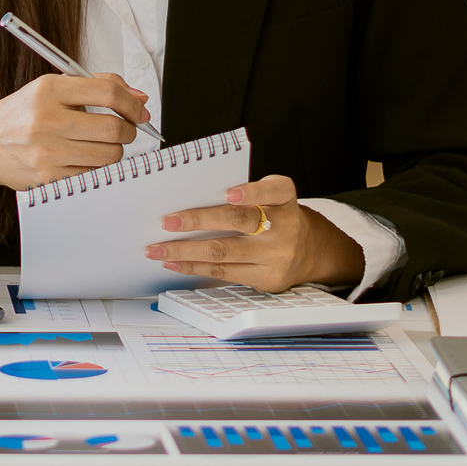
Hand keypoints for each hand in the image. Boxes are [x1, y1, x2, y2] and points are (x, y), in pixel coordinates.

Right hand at [0, 73, 149, 202]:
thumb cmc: (23, 114)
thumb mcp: (52, 88)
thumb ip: (96, 87)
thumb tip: (139, 98)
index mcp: (48, 90)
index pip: (107, 93)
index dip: (132, 104)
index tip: (140, 111)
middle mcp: (46, 119)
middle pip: (114, 129)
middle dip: (128, 131)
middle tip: (123, 130)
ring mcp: (46, 151)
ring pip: (109, 156)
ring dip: (113, 151)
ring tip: (99, 144)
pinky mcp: (47, 177)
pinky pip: (92, 174)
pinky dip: (95, 168)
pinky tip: (82, 159)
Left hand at [146, 175, 365, 291]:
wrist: (309, 252)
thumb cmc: (275, 217)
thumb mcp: (269, 199)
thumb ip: (242, 194)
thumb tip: (187, 197)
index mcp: (284, 199)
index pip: (274, 189)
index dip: (252, 191)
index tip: (228, 193)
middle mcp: (284, 226)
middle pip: (238, 221)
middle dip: (198, 221)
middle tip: (167, 222)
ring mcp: (276, 255)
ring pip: (225, 251)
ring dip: (185, 250)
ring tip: (158, 249)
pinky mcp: (267, 278)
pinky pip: (225, 273)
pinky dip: (195, 267)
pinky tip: (175, 263)